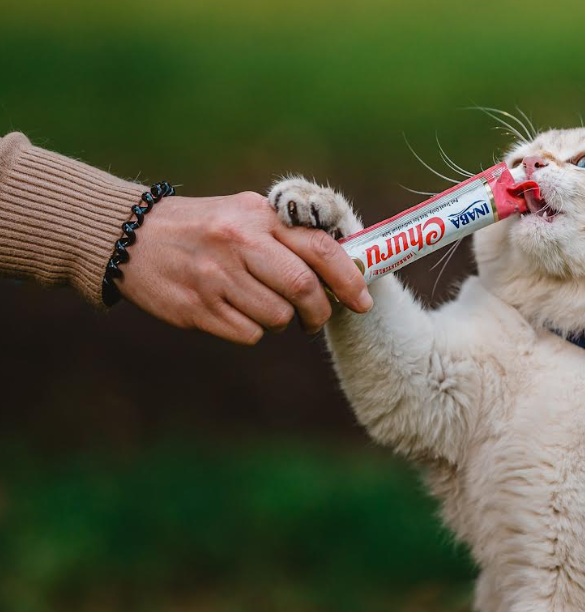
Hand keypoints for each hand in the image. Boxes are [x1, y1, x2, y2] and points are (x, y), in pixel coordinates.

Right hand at [116, 192, 372, 343]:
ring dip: (282, 321)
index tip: (364, 301)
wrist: (129, 236)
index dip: (350, 279)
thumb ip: (288, 235)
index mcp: (257, 216)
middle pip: (304, 289)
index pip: (320, 247)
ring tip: (264, 306)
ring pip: (278, 316)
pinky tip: (234, 311)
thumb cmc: (203, 228)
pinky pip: (248, 333)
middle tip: (316, 319)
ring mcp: (215, 277)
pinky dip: (252, 330)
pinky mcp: (196, 307)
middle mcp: (238, 243)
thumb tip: (343, 268)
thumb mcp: (244, 214)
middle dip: (319, 312)